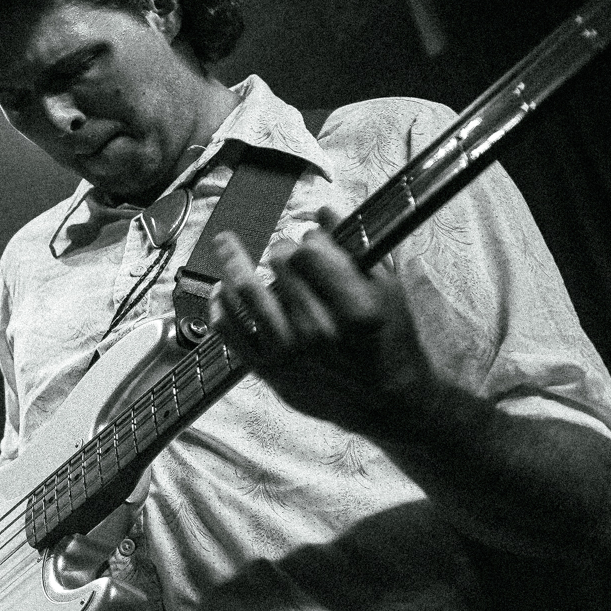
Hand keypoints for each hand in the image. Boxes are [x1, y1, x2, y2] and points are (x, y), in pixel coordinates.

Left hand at [208, 220, 438, 434]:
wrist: (387, 400)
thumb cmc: (390, 339)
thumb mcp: (388, 291)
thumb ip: (356, 250)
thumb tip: (324, 211)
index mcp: (355, 310)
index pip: (309, 254)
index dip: (307, 241)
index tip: (309, 241)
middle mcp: (319, 331)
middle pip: (279, 267)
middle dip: (279, 251)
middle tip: (281, 250)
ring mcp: (290, 352)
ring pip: (246, 292)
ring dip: (234, 263)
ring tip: (228, 248)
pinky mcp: (268, 369)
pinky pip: (229, 329)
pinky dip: (220, 304)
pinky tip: (222, 290)